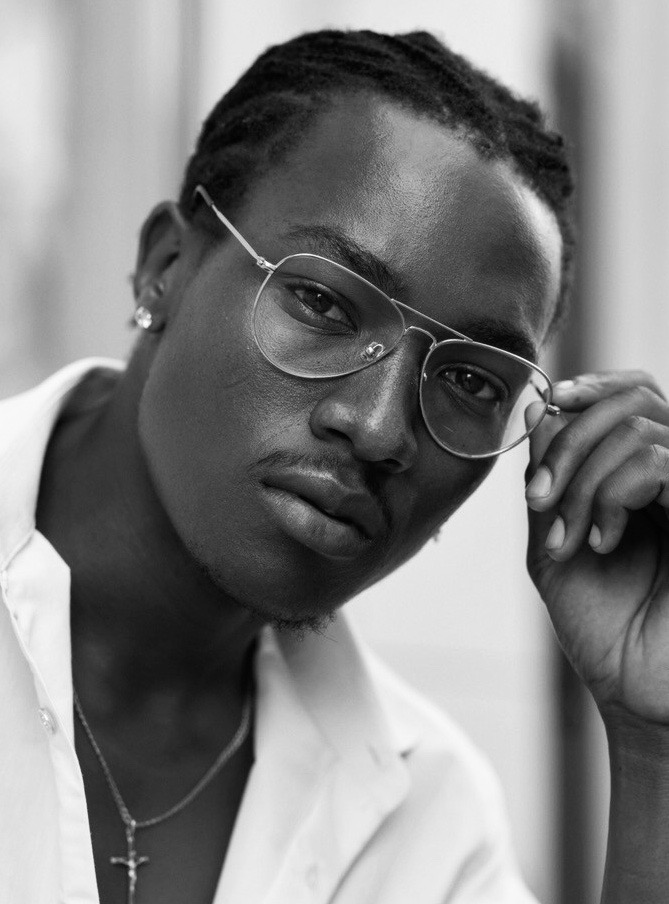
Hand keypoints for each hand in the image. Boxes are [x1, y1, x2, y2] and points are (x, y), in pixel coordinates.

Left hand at [524, 370, 668, 725]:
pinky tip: (601, 543)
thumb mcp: (554, 545)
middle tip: (538, 499)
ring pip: (638, 432)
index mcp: (647, 478)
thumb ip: (548, 481)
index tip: (550, 403)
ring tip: (569, 537)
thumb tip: (539, 409)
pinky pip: (658, 464)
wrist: (634, 694)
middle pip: (632, 402)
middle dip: (568, 443)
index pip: (636, 395)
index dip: (594, 385)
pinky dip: (612, 495)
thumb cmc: (600, 626)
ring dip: (581, 480)